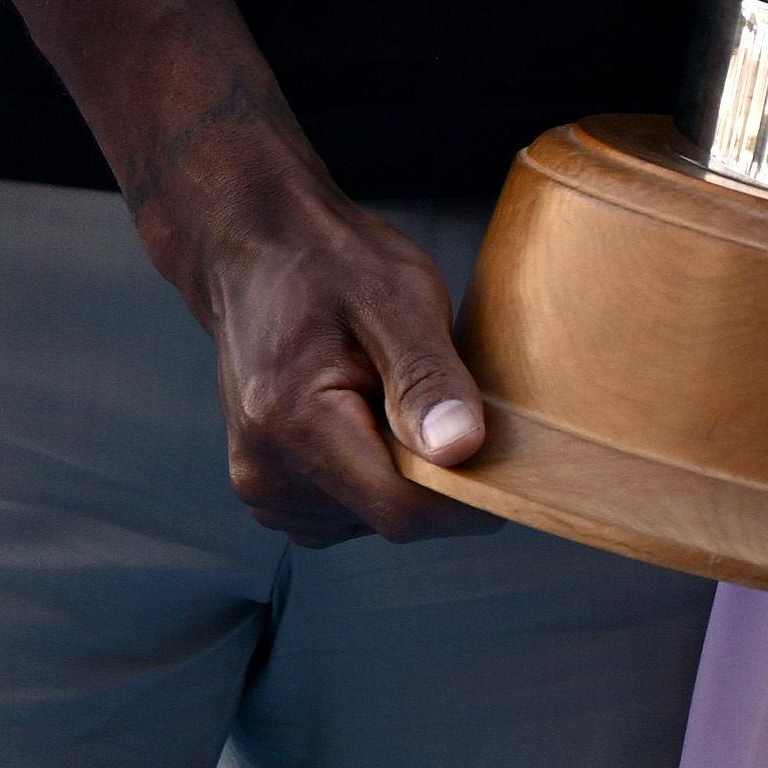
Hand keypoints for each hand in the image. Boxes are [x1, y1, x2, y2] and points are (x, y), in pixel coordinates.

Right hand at [152, 141, 488, 544]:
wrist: (258, 251)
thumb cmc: (326, 262)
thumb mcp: (396, 296)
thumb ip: (427, 376)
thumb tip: (461, 448)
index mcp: (290, 424)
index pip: (400, 508)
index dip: (466, 496)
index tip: (510, 458)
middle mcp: (266, 473)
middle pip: (389, 517)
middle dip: (436, 474)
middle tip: (450, 399)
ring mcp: (265, 489)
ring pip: (373, 516)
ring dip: (404, 471)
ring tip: (394, 394)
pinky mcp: (274, 492)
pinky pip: (350, 508)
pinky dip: (376, 471)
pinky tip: (371, 414)